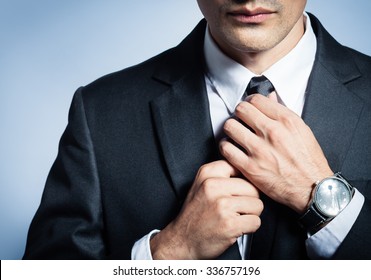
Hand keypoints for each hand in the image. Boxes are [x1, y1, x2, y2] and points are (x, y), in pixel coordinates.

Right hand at [150, 160, 262, 259]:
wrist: (182, 240)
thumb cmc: (195, 214)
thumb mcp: (201, 185)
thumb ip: (222, 175)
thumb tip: (248, 171)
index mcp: (207, 174)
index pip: (240, 167)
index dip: (243, 182)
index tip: (236, 191)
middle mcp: (213, 186)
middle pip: (253, 188)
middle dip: (248, 201)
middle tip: (234, 209)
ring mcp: (222, 205)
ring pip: (257, 205)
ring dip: (250, 215)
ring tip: (233, 218)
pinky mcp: (230, 223)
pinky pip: (256, 221)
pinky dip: (249, 228)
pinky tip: (234, 228)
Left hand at [220, 93, 332, 213]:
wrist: (312, 188)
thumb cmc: (308, 160)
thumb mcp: (302, 130)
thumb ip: (282, 113)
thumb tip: (269, 97)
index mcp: (286, 120)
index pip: (256, 99)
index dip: (249, 102)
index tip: (249, 108)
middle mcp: (272, 132)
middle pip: (241, 110)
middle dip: (239, 113)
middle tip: (240, 120)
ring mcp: (259, 150)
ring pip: (230, 126)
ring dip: (230, 129)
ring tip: (235, 134)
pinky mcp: (250, 167)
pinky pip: (226, 148)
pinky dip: (226, 146)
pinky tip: (231, 148)